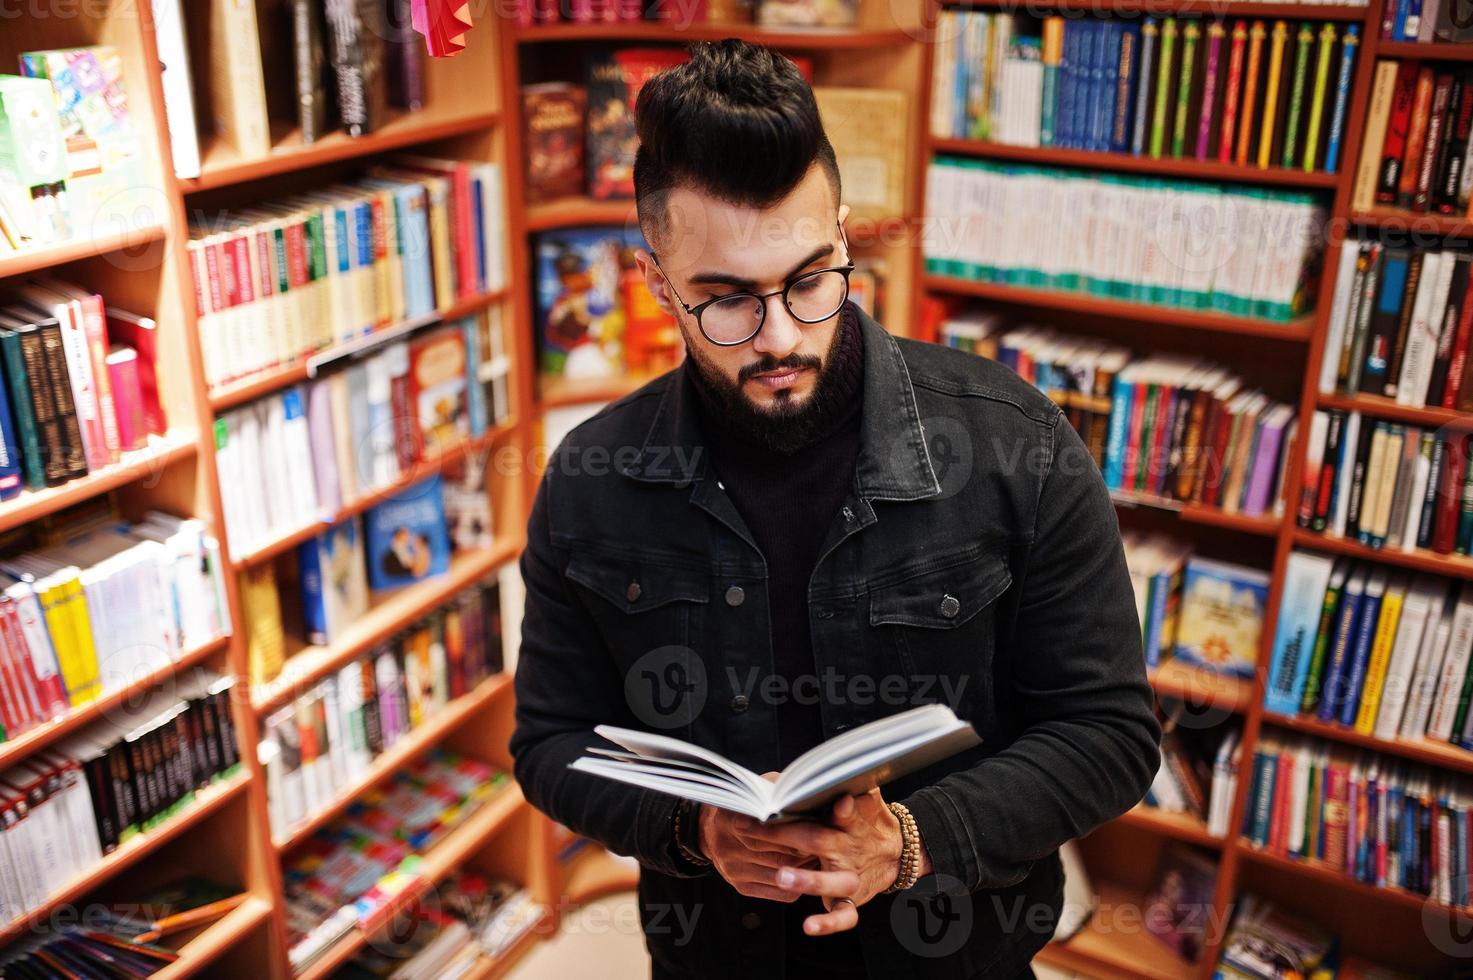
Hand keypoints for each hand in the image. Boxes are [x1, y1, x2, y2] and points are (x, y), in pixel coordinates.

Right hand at [698, 773, 814, 902]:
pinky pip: (779, 892)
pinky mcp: (742, 888)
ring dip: (806, 867)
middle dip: (805, 850)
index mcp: (729, 819)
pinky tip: (809, 872)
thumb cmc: (744, 806)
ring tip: (823, 856)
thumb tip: (805, 792)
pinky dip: (798, 883)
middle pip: (777, 854)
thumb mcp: (755, 790)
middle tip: (829, 845)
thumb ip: (776, 789)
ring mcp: (734, 871)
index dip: (796, 830)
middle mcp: (728, 848)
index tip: (818, 827)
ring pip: (781, 874)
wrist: (712, 832)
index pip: (768, 829)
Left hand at [739, 789, 930, 935]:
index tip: (802, 801)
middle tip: (756, 830)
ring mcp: (849, 878)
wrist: (895, 853)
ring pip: (831, 881)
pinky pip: (843, 915)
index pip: (835, 810)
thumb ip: (854, 790)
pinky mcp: (851, 900)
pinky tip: (809, 926)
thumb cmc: (871, 822)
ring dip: (807, 880)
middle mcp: (847, 850)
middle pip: (819, 840)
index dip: (821, 806)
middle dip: (785, 836)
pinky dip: (828, 923)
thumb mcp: (868, 801)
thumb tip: (837, 783)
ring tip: (782, 876)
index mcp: (850, 822)